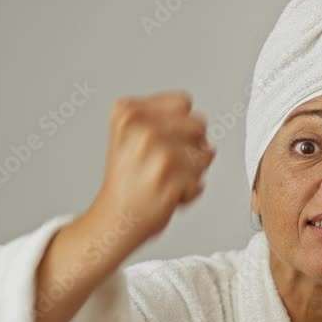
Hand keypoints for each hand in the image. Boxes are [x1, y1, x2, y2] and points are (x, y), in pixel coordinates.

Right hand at [88, 90, 214, 252]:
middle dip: (191, 146)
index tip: (162, 142)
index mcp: (128, 111)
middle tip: (165, 164)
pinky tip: (166, 195)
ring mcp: (157, 153)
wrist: (115, 218)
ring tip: (165, 179)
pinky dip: (189, 193)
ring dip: (192, 171)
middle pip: (199, 125)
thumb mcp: (130, 133)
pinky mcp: (171, 180)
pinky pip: (201, 182)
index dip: (180, 124)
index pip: (183, 102)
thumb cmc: (127, 179)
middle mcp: (142, 128)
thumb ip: (162, 116)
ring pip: (205, 154)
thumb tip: (201, 125)